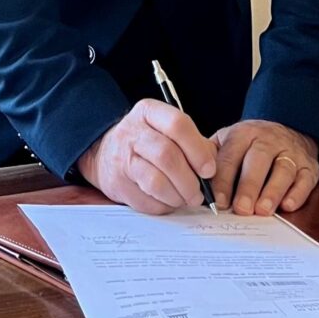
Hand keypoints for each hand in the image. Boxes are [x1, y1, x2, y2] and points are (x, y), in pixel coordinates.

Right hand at [77, 99, 217, 214]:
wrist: (105, 152)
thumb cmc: (147, 142)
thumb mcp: (168, 131)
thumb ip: (195, 144)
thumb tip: (213, 169)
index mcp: (149, 112)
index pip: (178, 125)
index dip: (198, 151)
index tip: (209, 170)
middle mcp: (132, 131)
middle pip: (167, 156)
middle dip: (189, 180)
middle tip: (199, 193)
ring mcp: (122, 158)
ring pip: (156, 182)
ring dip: (177, 196)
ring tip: (185, 198)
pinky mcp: (116, 183)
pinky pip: (146, 201)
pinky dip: (163, 206)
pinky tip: (168, 201)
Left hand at [211, 121, 318, 215]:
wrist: (288, 128)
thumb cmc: (250, 144)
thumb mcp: (228, 141)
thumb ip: (212, 158)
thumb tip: (194, 182)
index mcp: (243, 134)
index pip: (231, 156)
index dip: (224, 179)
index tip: (218, 201)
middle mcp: (268, 140)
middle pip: (258, 161)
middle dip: (249, 186)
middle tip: (241, 209)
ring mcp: (290, 152)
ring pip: (283, 170)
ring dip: (273, 191)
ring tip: (263, 210)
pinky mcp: (308, 166)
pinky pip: (305, 179)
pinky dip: (298, 193)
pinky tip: (288, 206)